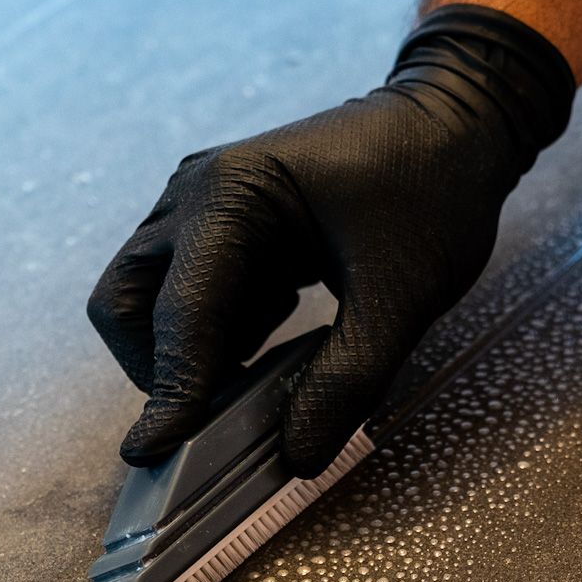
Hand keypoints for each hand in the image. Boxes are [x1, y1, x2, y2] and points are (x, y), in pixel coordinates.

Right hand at [86, 4, 575, 476]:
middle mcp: (196, 192)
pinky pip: (185, 289)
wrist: (456, 124)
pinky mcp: (220, 221)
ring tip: (263, 362)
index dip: (169, 391)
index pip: (181, 314)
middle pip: (126, 302)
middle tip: (209, 417)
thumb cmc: (433, 189)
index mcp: (232, 194)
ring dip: (187, 349)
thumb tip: (297, 457)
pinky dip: (213, 329)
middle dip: (157, 368)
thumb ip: (348, 381)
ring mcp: (200, 203)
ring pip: (146, 298)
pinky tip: (277, 329)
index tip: (153, 454)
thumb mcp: (402, 297)